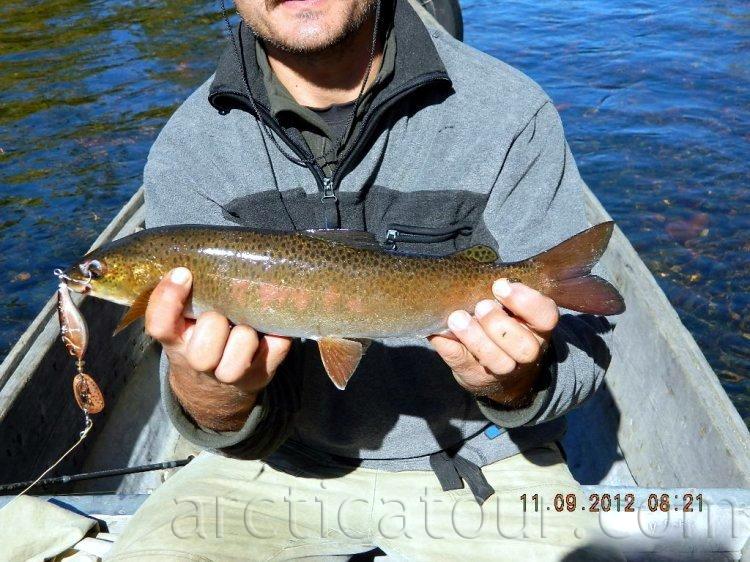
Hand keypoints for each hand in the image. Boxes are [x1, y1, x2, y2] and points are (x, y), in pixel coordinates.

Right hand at [145, 267, 291, 429]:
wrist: (215, 388)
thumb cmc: (202, 338)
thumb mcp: (184, 322)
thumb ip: (189, 296)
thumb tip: (204, 260)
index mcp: (176, 342)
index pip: (160, 325)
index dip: (168, 299)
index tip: (183, 273)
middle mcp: (200, 363)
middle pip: (202, 351)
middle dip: (215, 324)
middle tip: (221, 316)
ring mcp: (232, 375)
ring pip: (239, 356)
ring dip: (245, 335)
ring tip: (247, 326)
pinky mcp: (261, 374)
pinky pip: (276, 349)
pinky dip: (278, 335)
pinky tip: (271, 328)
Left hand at [429, 279, 558, 406]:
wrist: (495, 372)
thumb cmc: (501, 326)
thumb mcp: (509, 309)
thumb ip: (500, 296)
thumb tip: (470, 277)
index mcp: (537, 328)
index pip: (546, 317)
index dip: (526, 302)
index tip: (501, 285)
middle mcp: (527, 352)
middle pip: (525, 346)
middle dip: (500, 325)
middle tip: (481, 306)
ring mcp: (504, 371)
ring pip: (500, 362)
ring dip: (476, 339)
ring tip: (457, 319)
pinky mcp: (477, 377)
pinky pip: (464, 365)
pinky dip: (451, 348)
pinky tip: (440, 334)